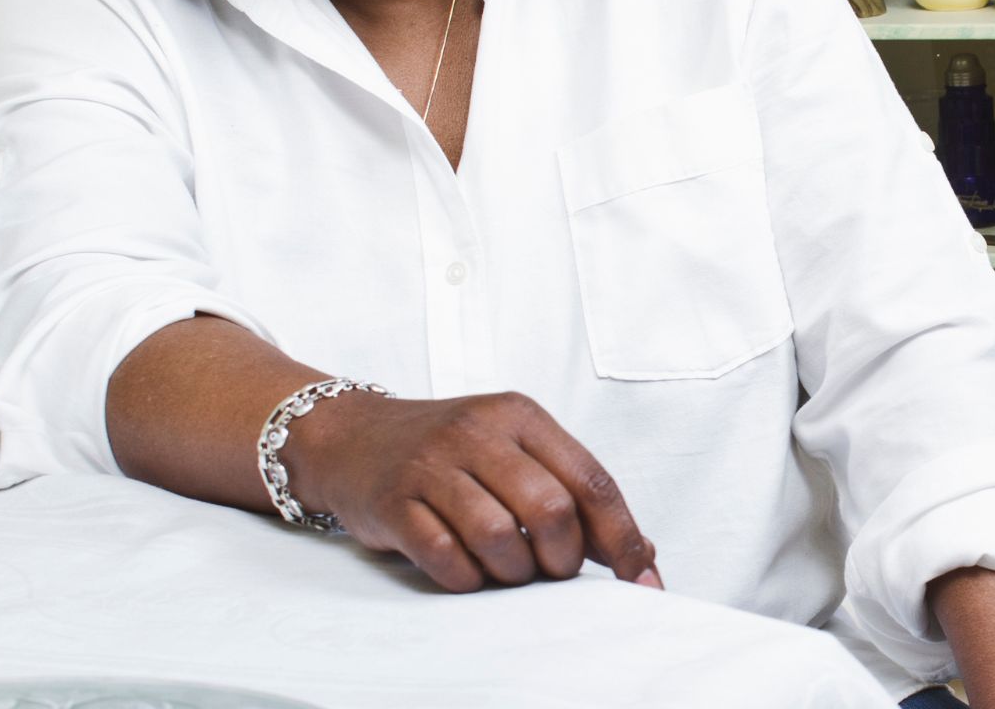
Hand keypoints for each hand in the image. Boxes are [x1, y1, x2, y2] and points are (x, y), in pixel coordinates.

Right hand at [287, 387, 661, 594]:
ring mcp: (434, 465)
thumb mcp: (513, 450)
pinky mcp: (396, 502)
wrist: (354, 438)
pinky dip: (467, 579)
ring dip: (513, 573)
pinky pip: (446, 558)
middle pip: (551, 511)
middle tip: (550, 573)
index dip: (621, 536)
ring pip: (500, 538)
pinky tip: (466, 571)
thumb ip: (571, 491)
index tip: (639, 578)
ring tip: (506, 570)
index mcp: (520, 416)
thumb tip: (640, 550)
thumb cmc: (449, 451)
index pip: (590, 479)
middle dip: (561, 560)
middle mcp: (480, 432)